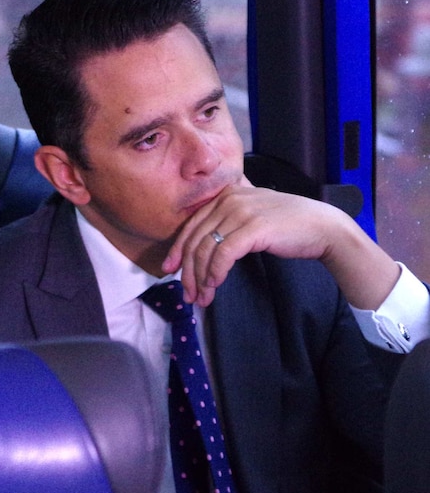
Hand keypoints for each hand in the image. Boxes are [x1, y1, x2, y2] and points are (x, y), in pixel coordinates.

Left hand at [162, 179, 398, 308]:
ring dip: (200, 278)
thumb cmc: (287, 227)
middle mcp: (229, 199)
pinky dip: (215, 272)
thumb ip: (226, 226)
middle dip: (187, 271)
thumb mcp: (250, 218)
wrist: (323, 227)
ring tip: (202, 297)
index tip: (170, 271)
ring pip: (206, 249)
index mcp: (225, 195)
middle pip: (196, 239)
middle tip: (188, 294)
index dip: (178, 251)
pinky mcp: (253, 227)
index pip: (191, 226)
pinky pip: (223, 254)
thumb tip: (201, 252)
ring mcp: (241, 211)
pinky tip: (215, 285)